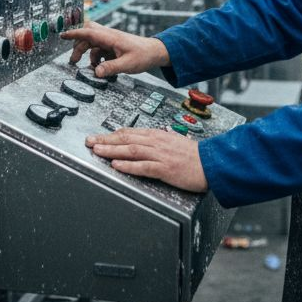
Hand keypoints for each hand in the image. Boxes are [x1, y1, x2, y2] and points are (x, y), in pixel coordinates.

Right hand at [60, 21, 169, 78]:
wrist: (156, 52)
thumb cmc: (144, 55)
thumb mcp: (127, 65)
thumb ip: (110, 68)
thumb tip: (96, 73)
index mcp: (110, 37)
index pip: (88, 32)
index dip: (74, 34)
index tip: (62, 35)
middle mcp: (109, 36)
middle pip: (87, 35)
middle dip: (78, 46)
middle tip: (74, 60)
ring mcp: (111, 40)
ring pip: (93, 43)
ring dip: (87, 53)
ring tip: (85, 67)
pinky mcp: (114, 46)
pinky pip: (100, 49)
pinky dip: (96, 57)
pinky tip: (99, 67)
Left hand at [86, 128, 207, 192]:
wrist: (212, 162)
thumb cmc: (194, 156)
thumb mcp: (173, 143)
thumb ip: (157, 143)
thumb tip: (142, 143)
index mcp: (158, 135)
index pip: (130, 133)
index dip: (112, 135)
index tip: (99, 136)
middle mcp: (157, 142)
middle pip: (126, 139)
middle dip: (105, 140)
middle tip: (89, 141)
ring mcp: (160, 155)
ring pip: (131, 150)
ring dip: (112, 150)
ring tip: (97, 151)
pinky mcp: (165, 168)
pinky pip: (143, 166)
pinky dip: (128, 165)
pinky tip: (117, 165)